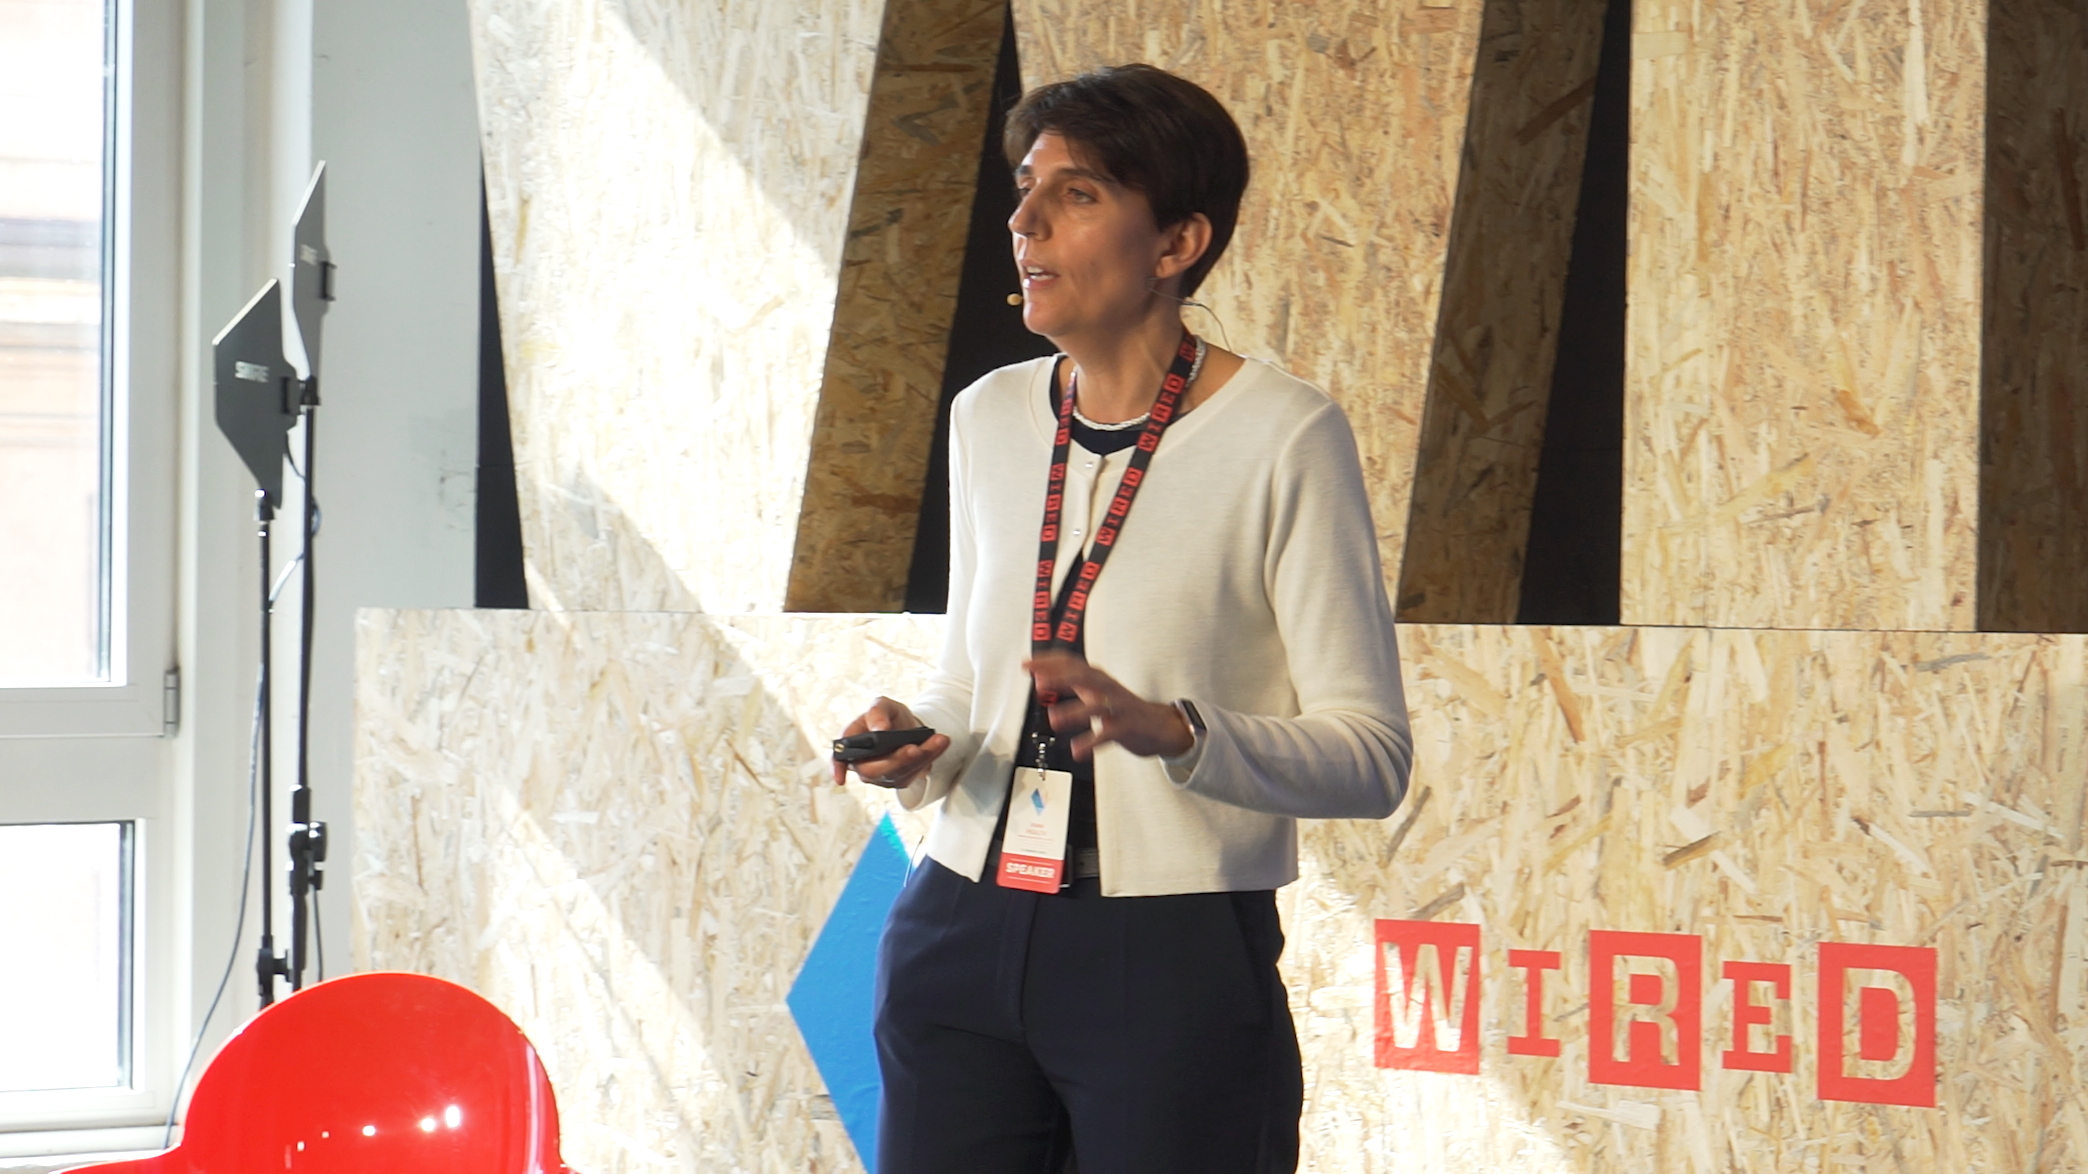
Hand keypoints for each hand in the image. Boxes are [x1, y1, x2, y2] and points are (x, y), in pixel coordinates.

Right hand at [831, 697, 950, 787]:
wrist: (908, 726)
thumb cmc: (888, 716)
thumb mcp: (883, 705)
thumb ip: (878, 712)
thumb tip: (879, 729)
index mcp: (851, 744)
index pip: (838, 758)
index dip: (836, 769)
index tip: (840, 779)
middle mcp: (863, 764)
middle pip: (874, 771)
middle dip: (896, 761)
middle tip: (914, 748)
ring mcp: (881, 775)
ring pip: (899, 774)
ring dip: (920, 757)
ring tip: (938, 739)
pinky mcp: (900, 779)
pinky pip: (914, 773)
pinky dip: (929, 757)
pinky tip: (939, 744)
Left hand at [1023, 652, 1194, 760]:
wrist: (1159, 726)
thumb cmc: (1121, 709)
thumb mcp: (1096, 691)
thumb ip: (1071, 684)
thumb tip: (1040, 678)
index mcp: (1097, 679)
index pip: (1071, 663)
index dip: (1049, 662)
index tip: (1027, 664)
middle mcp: (1107, 688)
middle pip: (1084, 676)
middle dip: (1060, 677)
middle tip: (1039, 682)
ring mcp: (1118, 707)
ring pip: (1096, 705)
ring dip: (1074, 711)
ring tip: (1054, 720)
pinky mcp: (1126, 727)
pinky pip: (1108, 734)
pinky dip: (1091, 742)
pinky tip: (1077, 751)